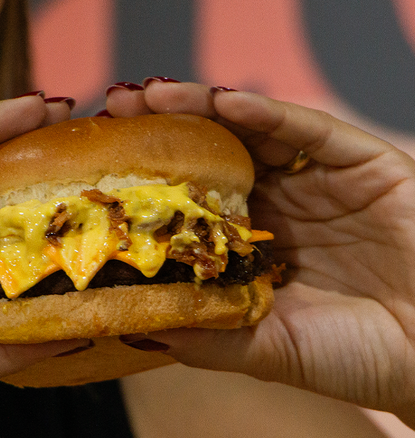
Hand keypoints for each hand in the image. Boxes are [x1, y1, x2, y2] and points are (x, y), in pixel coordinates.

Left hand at [104, 81, 414, 425]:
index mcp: (255, 242)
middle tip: (107, 112)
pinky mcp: (365, 163)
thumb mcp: (269, 349)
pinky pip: (310, 129)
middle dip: (159, 129)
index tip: (90, 163)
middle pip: (210, 151)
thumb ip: (205, 332)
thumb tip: (131, 322)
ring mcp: (321, 180)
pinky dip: (268, 111)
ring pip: (251, 129)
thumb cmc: (366, 360)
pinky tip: (227, 101)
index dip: (143, 177)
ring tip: (151, 95)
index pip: (189, 196)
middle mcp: (283, 203)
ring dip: (199, 106)